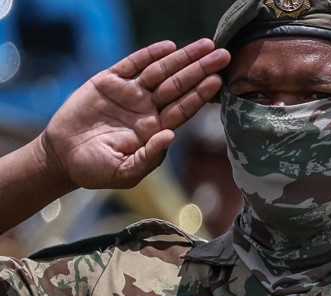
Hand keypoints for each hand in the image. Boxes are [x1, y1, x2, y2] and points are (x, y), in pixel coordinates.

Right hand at [35, 39, 227, 192]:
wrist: (63, 157)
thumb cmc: (97, 170)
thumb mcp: (125, 171)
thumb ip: (149, 156)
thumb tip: (170, 135)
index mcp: (156, 129)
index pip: (184, 108)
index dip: (200, 94)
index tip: (218, 80)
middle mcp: (147, 109)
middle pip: (179, 85)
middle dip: (200, 69)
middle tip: (223, 55)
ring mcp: (129, 94)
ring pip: (161, 72)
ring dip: (182, 58)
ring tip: (205, 45)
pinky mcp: (108, 82)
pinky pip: (132, 64)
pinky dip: (149, 54)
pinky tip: (168, 47)